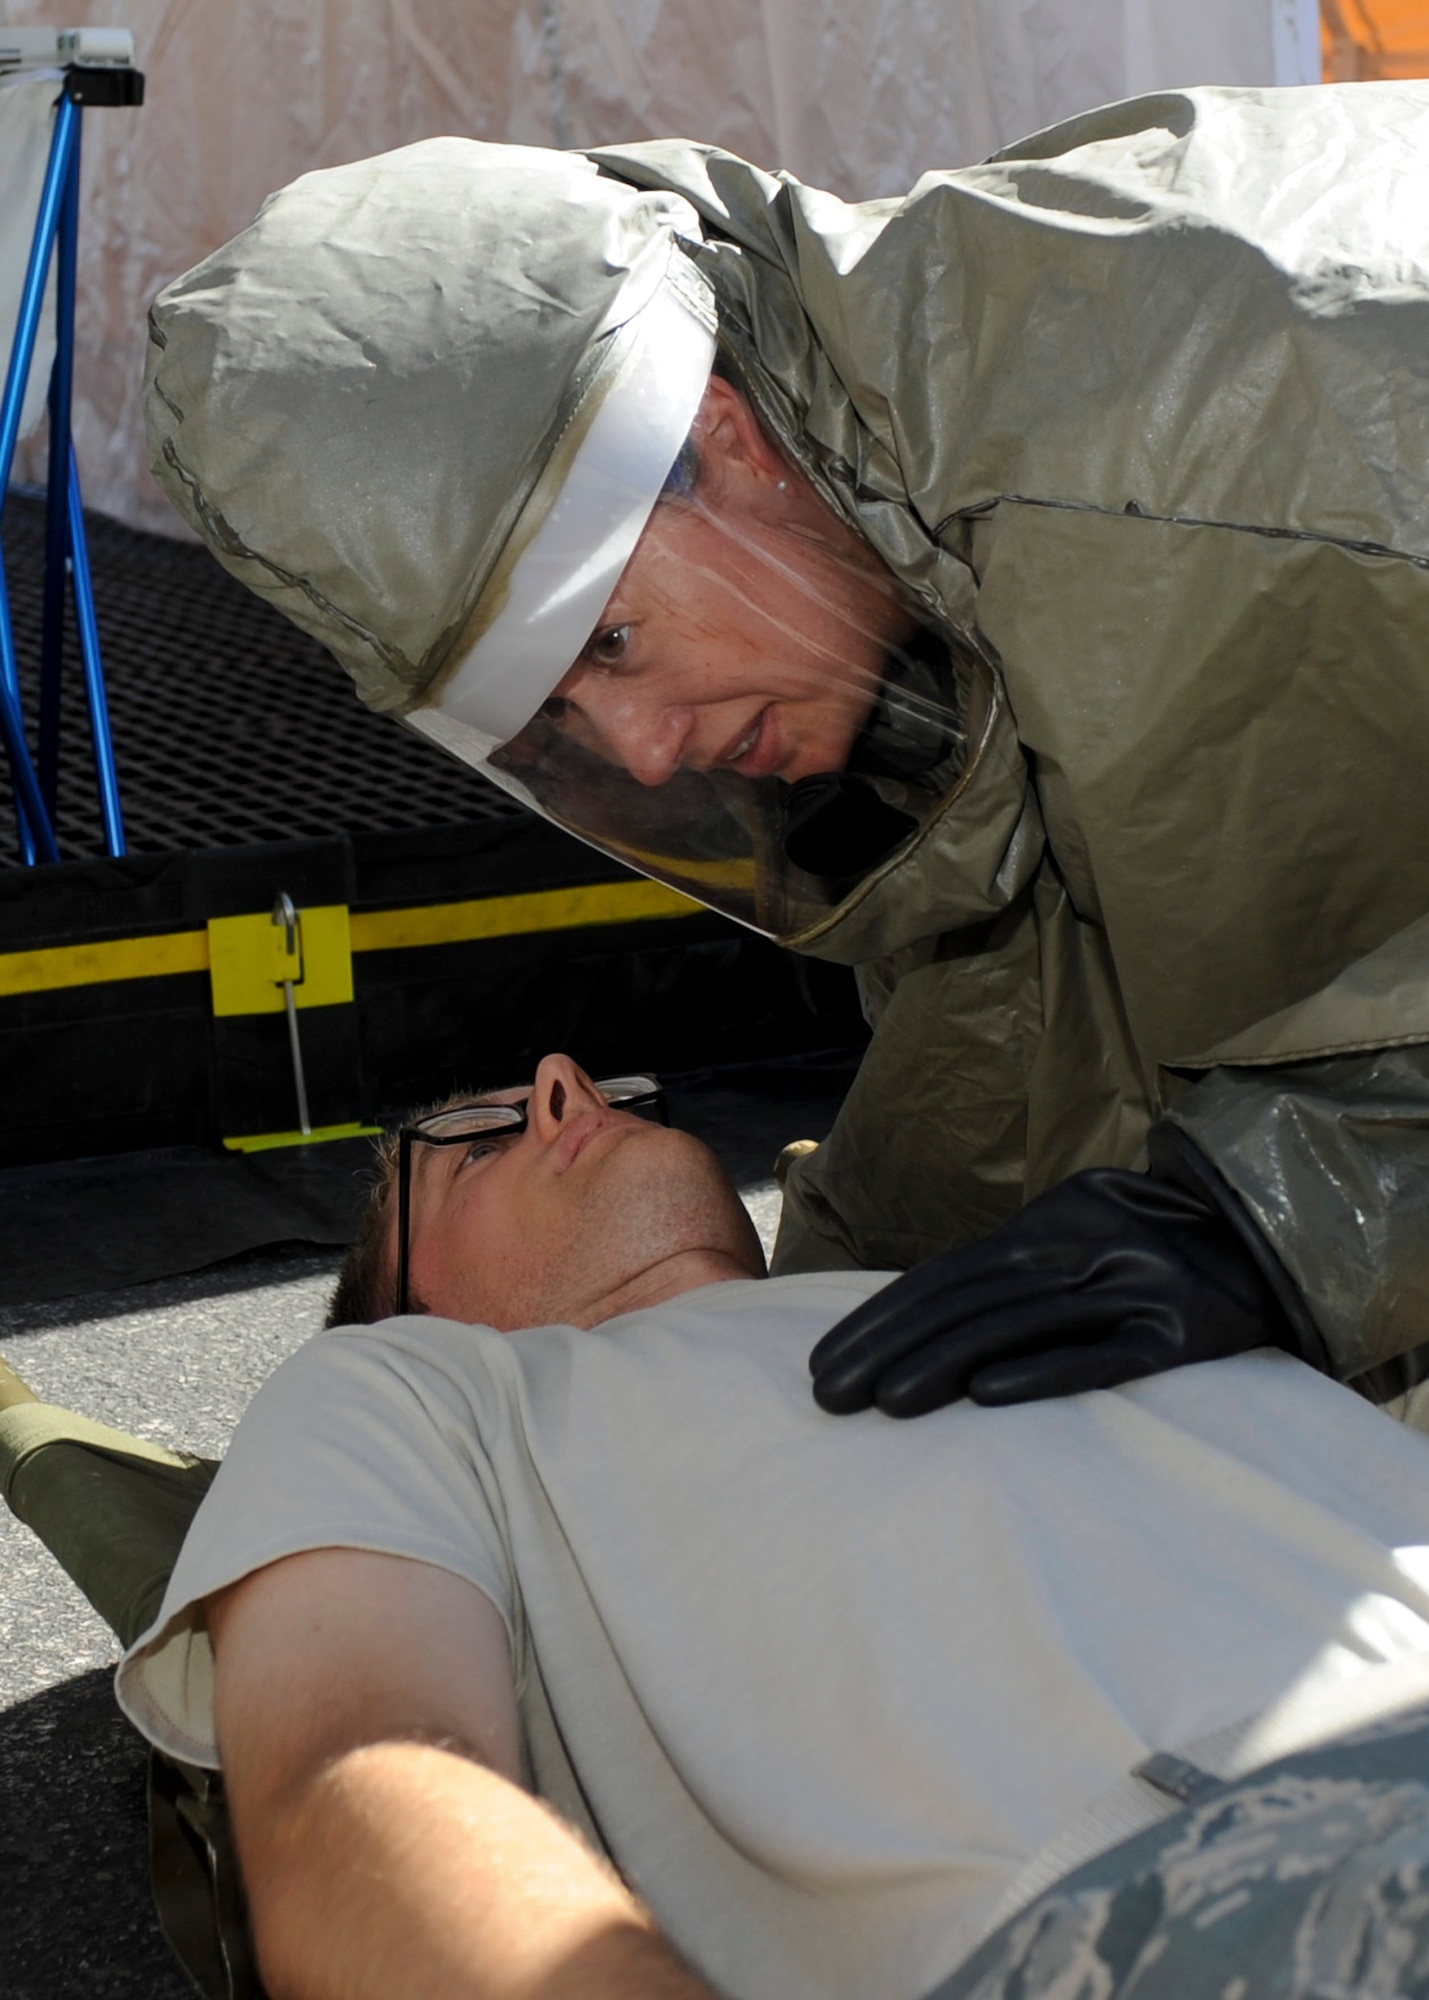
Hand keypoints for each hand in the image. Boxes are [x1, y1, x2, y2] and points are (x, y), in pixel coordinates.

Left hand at [809, 1158, 1305, 1415]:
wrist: (1266, 1239)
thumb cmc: (1151, 1246)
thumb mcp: (1075, 1234)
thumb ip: (1009, 1271)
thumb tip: (924, 1313)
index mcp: (1044, 1230)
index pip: (943, 1278)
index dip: (880, 1319)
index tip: (823, 1362)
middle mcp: (1078, 1253)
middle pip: (965, 1303)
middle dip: (888, 1349)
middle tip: (828, 1397)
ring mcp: (1127, 1291)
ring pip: (1017, 1327)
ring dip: (942, 1364)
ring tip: (883, 1405)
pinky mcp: (1176, 1337)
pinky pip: (1102, 1358)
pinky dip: (1043, 1373)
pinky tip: (986, 1398)